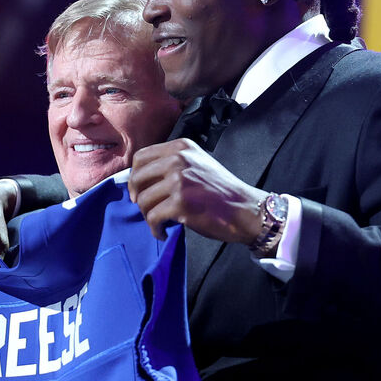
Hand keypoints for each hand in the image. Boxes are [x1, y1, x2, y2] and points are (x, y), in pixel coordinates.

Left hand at [128, 139, 266, 242]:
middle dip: (138, 198)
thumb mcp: (197, 164)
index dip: (134, 177)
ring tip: (160, 223)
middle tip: (148, 210)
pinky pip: (153, 218)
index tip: (138, 191)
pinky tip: (163, 232)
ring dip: (148, 216)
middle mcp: (178, 159)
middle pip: (137, 178)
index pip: (141, 157)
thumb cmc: (221, 191)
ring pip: (143, 200)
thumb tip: (138, 180)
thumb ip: (171, 165)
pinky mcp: (181, 202)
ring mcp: (179, 180)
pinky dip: (155, 229)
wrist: (245, 209)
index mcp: (181, 147)